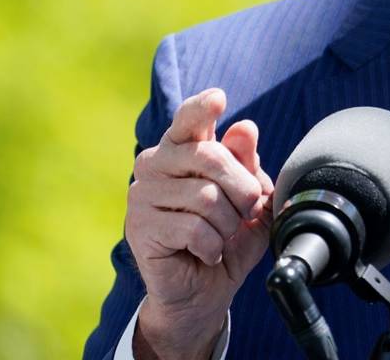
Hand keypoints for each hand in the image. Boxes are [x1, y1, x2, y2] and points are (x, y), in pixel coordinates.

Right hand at [125, 88, 273, 358]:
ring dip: (228, 223)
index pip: (189, 119)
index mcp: (184, 148)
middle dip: (242, 189)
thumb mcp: (249, 199)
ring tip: (222, 236)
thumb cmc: (228, 237)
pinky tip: (206, 252)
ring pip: (205, 196)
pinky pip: (193, 228)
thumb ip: (247, 164)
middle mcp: (157, 163)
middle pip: (210, 156)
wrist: (205, 290)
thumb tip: (244, 128)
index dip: (202, 108)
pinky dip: (213, 245)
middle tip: (246, 212)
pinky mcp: (139, 227)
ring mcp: (142, 194)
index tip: (218, 99)